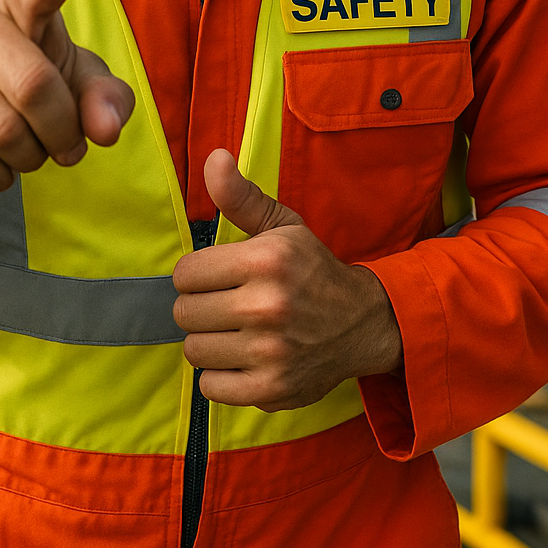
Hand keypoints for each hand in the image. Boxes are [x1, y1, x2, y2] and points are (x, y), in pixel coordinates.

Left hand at [172, 149, 401, 410]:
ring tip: (235, 332)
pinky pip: (210, 387)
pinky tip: (242, 359)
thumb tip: (214, 158)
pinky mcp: (272, 390)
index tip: (218, 277)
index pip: (185, 273)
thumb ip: (240, 196)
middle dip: (200, 307)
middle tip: (226, 305)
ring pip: (193, 350)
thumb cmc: (312, 270)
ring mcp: (270, 352)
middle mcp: (266, 306)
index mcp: (265, 260)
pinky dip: (220, 376)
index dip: (197, 274)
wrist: (363, 323)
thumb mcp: (281, 226)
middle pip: (184, 313)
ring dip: (209, 342)